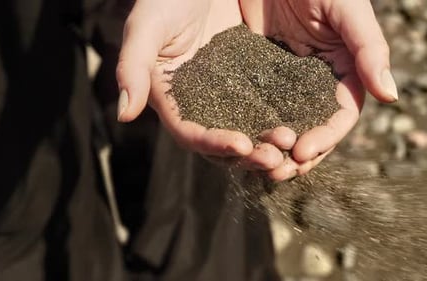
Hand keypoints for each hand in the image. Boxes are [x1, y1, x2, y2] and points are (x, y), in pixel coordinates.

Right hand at [116, 0, 292, 174]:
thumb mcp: (147, 25)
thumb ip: (132, 66)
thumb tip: (124, 115)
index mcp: (172, 97)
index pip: (189, 131)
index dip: (212, 142)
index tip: (241, 145)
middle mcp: (199, 102)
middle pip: (222, 140)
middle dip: (248, 154)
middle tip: (276, 157)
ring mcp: (227, 94)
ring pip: (249, 129)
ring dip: (269, 142)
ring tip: (293, 142)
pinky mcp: (251, 81)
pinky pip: (268, 105)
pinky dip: (284, 117)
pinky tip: (303, 122)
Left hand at [240, 0, 397, 176]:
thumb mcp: (345, 9)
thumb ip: (368, 48)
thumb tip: (391, 95)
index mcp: (341, 73)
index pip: (339, 116)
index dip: (325, 138)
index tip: (303, 152)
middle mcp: (313, 84)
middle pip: (309, 130)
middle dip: (296, 155)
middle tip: (277, 169)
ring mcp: (282, 84)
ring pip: (280, 126)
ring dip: (271, 149)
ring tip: (256, 162)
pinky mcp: (253, 79)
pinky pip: (251, 109)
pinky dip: (246, 128)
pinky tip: (235, 141)